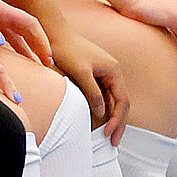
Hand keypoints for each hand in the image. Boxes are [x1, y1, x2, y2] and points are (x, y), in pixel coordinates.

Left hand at [0, 0, 51, 65]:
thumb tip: (1, 42)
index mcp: (0, 8)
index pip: (29, 24)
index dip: (40, 39)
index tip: (47, 56)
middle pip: (24, 33)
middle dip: (36, 47)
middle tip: (45, 65)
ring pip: (11, 37)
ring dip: (23, 50)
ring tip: (31, 66)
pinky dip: (3, 50)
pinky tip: (3, 60)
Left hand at [50, 26, 129, 143]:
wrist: (54, 34)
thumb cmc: (66, 50)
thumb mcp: (80, 73)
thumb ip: (92, 93)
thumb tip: (102, 113)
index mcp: (114, 71)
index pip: (122, 101)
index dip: (117, 120)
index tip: (107, 135)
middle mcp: (113, 72)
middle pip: (121, 103)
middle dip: (118, 123)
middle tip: (113, 143)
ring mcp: (104, 73)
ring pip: (112, 101)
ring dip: (111, 118)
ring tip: (107, 136)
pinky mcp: (94, 75)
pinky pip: (103, 96)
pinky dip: (102, 109)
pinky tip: (97, 122)